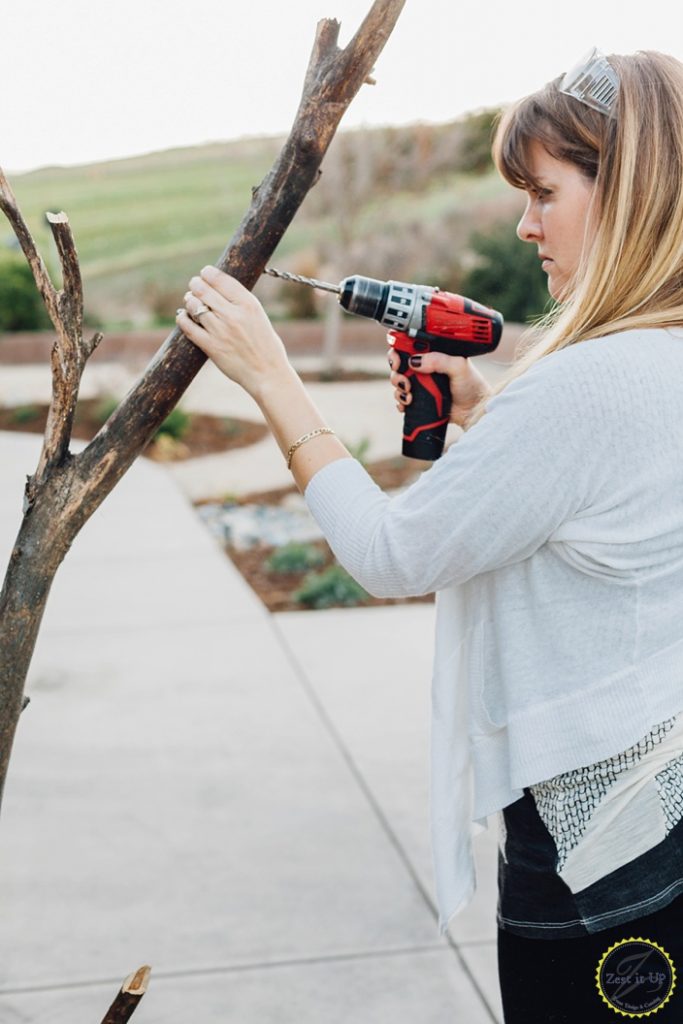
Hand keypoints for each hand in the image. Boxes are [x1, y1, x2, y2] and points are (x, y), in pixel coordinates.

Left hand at [177, 266, 291, 399]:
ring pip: (194, 306)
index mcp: (248, 304)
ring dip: (189, 301)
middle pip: (204, 290)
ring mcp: (221, 331)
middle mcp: (233, 315)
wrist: (268, 374)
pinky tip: (183, 317)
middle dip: (195, 285)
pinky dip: (183, 319)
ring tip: (191, 302)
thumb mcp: (259, 317)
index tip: (204, 273)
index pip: (221, 279)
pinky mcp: (211, 346)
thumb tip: (220, 291)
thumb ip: (241, 304)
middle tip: (194, 286)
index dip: (208, 273)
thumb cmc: (267, 347)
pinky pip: (188, 327)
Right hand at [388, 347, 492, 428]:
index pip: (408, 346)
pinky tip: (408, 404)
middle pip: (398, 365)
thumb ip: (439, 360)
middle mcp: (424, 368)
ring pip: (398, 383)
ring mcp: (421, 384)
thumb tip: (415, 361)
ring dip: (398, 389)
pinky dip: (401, 402)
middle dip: (396, 372)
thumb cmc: (471, 385)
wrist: (474, 410)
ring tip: (410, 395)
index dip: (398, 350)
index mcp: (433, 354)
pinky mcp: (419, 400)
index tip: (397, 360)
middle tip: (404, 380)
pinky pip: (402, 400)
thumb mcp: (458, 366)